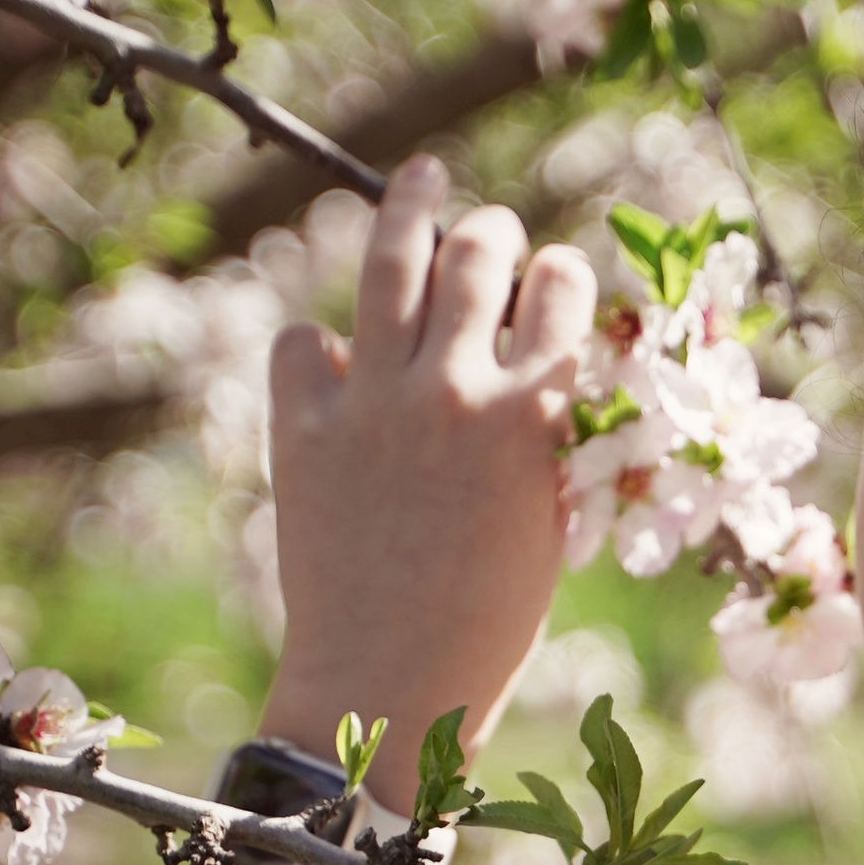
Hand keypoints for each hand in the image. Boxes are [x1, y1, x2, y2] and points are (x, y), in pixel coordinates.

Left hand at [257, 155, 596, 780]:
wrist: (392, 686)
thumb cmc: (491, 623)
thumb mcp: (549, 519)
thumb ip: (545, 436)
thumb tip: (539, 367)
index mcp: (533, 413)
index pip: (561, 290)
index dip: (559, 275)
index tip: (552, 282)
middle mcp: (454, 387)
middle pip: (479, 252)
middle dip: (491, 232)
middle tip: (488, 234)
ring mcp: (372, 402)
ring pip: (390, 261)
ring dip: (411, 207)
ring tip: (420, 178)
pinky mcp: (302, 430)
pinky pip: (303, 344)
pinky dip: (319, 343)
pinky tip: (335, 357)